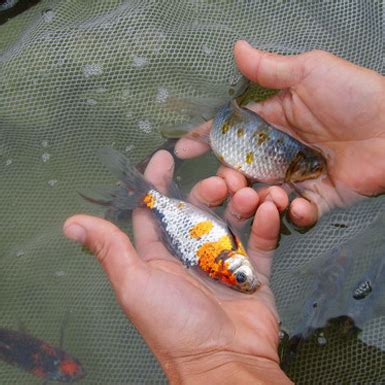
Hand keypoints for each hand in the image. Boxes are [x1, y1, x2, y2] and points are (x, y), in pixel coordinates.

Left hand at [63, 150, 291, 384]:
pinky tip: (269, 208)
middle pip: (200, 208)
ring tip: (249, 194)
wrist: (224, 360)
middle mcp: (191, 253)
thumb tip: (71, 224)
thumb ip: (110, 249)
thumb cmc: (174, 324)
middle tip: (223, 181)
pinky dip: (266, 222)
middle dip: (210, 189)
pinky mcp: (252, 270)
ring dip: (242, 201)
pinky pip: (261, 240)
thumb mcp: (135, 283)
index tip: (165, 156)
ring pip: (233, 218)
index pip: (156, 208)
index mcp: (161, 254)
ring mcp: (224, 260)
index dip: (158, 181)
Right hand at [176, 41, 384, 226]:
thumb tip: (236, 48)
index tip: (183, 147)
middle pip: (241, 171)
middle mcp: (278, 153)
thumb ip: (270, 69)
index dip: (206, 138)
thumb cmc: (355, 95)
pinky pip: (298, 213)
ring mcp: (296, 177)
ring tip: (269, 194)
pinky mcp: (318, 198)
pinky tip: (298, 204)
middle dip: (229, 179)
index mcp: (271, 123)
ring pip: (263, 196)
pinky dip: (294, 213)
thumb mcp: (310, 73)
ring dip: (259, 200)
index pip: (231, 132)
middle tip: (229, 182)